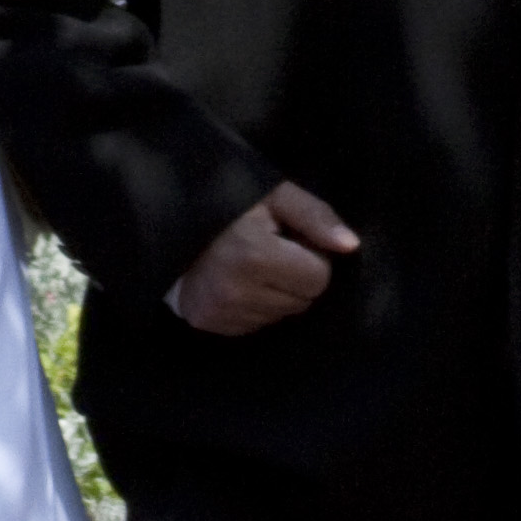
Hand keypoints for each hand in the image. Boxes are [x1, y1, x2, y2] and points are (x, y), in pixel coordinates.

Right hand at [171, 182, 359, 334]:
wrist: (169, 222)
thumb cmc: (229, 206)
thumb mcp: (275, 196)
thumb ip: (316, 217)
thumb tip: (351, 246)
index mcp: (255, 254)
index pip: (319, 279)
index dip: (312, 258)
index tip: (290, 242)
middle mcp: (236, 290)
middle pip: (303, 301)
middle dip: (295, 277)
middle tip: (271, 253)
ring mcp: (219, 311)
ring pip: (281, 315)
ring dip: (276, 294)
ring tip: (252, 266)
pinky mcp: (207, 322)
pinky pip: (256, 325)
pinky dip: (254, 306)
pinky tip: (237, 282)